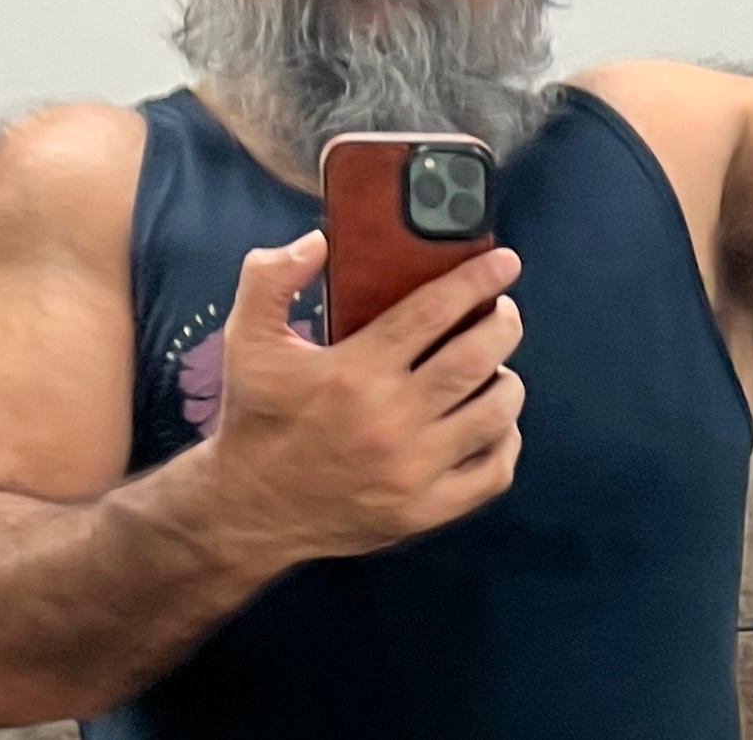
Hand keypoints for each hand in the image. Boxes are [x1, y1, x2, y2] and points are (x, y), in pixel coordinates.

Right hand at [210, 229, 525, 561]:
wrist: (246, 511)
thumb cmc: (256, 417)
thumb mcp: (247, 340)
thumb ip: (271, 279)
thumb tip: (319, 241)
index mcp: (353, 373)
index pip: (433, 312)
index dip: (477, 280)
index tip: (505, 262)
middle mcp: (390, 420)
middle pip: (476, 358)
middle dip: (503, 324)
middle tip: (502, 312)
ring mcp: (412, 471)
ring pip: (494, 413)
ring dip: (506, 380)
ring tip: (494, 365)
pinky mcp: (423, 511)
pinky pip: (493, 472)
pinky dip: (505, 440)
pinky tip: (493, 421)